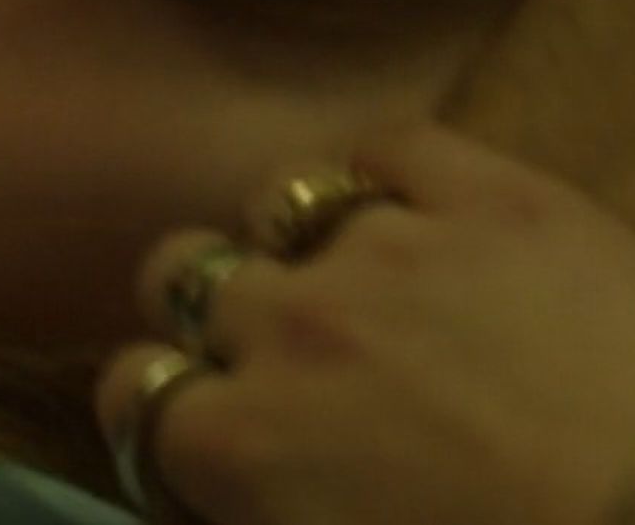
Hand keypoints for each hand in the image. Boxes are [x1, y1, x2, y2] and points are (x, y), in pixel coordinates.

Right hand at [97, 126, 634, 524]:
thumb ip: (277, 509)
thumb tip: (268, 489)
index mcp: (242, 448)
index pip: (135, 394)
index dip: (165, 405)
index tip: (210, 421)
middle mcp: (291, 328)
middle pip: (185, 274)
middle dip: (216, 309)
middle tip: (282, 349)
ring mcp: (394, 246)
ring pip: (284, 200)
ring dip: (299, 239)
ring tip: (360, 276)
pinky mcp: (499, 195)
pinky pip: (396, 144)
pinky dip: (389, 172)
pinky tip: (420, 202)